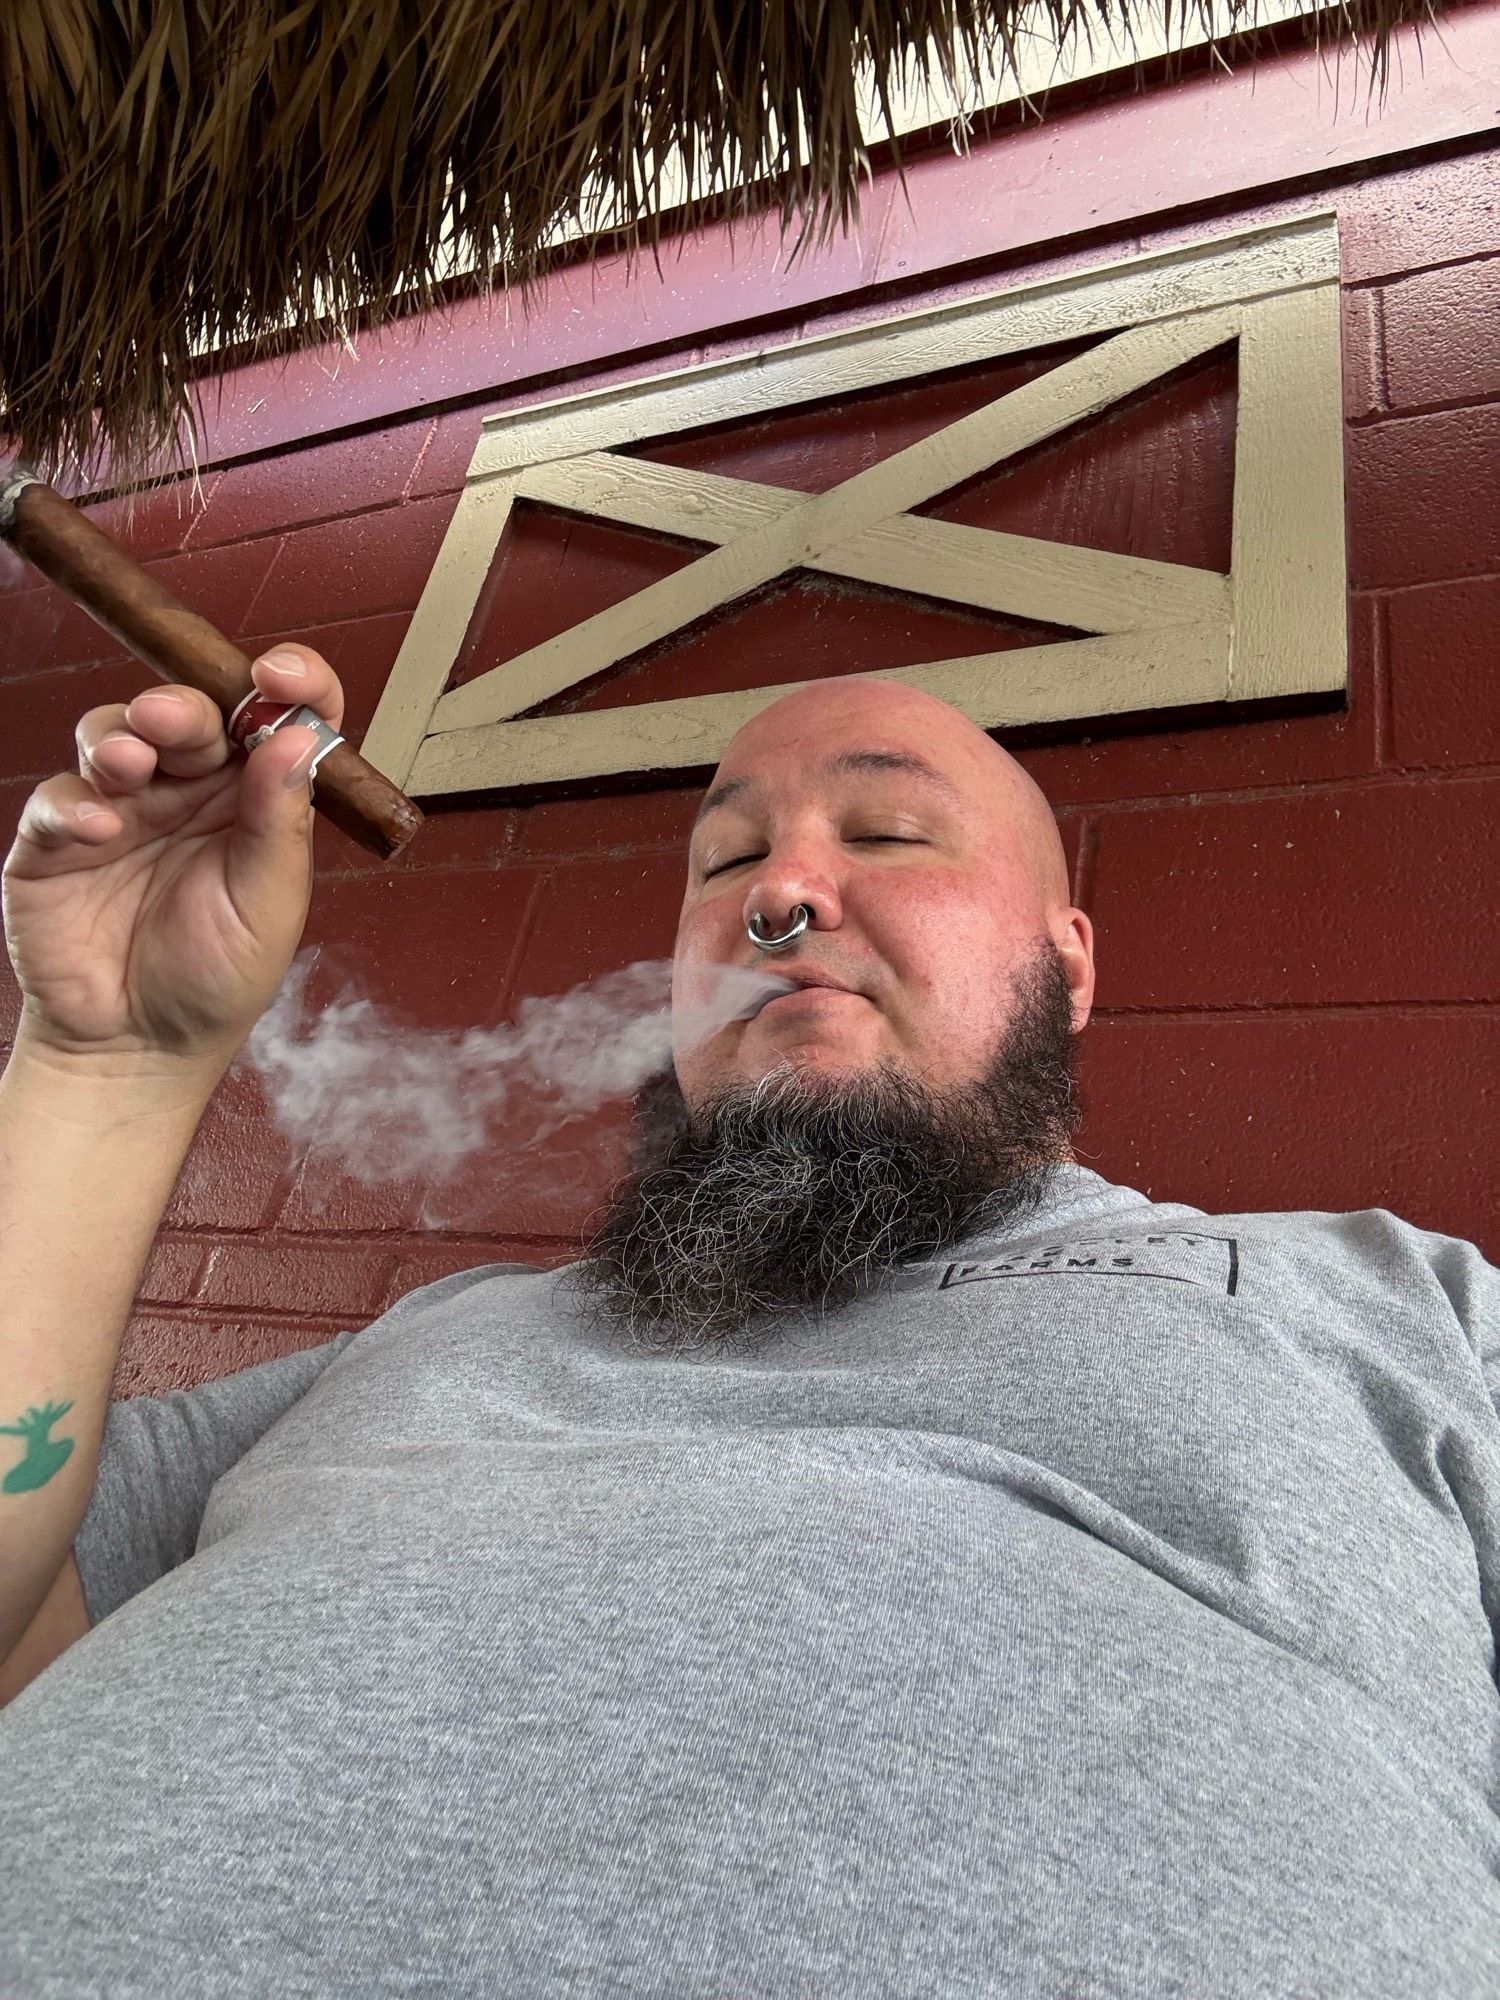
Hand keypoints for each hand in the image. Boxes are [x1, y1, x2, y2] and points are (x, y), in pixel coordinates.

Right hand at [2, 645, 341, 1073]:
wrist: (139, 1049)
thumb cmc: (216, 979)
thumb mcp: (268, 906)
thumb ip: (280, 823)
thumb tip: (298, 738)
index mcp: (254, 799)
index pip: (278, 719)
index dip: (287, 684)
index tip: (280, 675)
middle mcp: (189, 791)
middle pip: (189, 714)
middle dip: (182, 706)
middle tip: (176, 718)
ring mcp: (122, 807)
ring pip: (115, 735)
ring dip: (121, 737)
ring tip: (129, 766)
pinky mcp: (59, 839)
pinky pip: (61, 797)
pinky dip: (76, 804)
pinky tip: (99, 830)